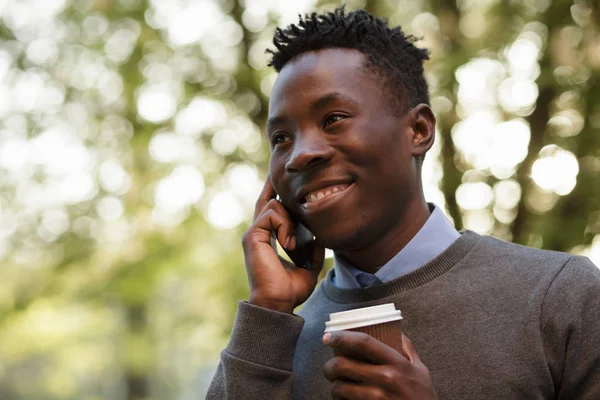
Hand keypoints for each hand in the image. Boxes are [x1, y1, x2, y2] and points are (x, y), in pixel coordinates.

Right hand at [241, 177, 324, 313]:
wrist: (278, 302)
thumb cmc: (291, 290)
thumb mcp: (309, 266)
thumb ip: (313, 249)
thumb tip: (320, 236)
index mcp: (269, 238)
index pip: (271, 209)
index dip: (276, 193)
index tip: (283, 180)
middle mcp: (258, 233)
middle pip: (266, 199)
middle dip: (274, 184)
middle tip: (281, 173)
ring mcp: (253, 233)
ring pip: (273, 205)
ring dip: (290, 221)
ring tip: (293, 243)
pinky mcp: (252, 236)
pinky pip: (270, 214)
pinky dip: (284, 226)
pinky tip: (288, 242)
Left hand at [322, 331, 436, 399]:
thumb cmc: (423, 396)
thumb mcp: (420, 370)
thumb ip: (407, 349)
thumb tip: (395, 329)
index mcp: (397, 363)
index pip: (364, 342)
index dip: (342, 336)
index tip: (328, 337)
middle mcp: (386, 379)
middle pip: (344, 365)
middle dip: (329, 366)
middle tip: (329, 367)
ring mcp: (378, 398)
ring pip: (340, 388)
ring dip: (334, 387)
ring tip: (336, 386)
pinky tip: (343, 399)